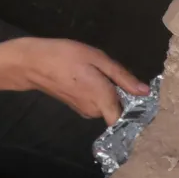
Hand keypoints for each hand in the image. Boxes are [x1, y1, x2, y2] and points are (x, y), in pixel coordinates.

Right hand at [9, 37, 148, 124]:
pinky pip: (95, 103)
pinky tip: (90, 77)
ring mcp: (83, 110)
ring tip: (101, 73)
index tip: (143, 103)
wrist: (34, 63)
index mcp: (103, 99)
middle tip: (117, 75)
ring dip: (108, 93)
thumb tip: (144, 91)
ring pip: (105, 105)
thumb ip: (122, 77)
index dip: (135, 115)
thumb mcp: (98, 59)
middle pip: (116, 109)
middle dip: (121, 95)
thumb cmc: (67, 56)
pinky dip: (97, 93)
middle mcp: (94, 110)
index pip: (124, 121)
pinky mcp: (76, 107)